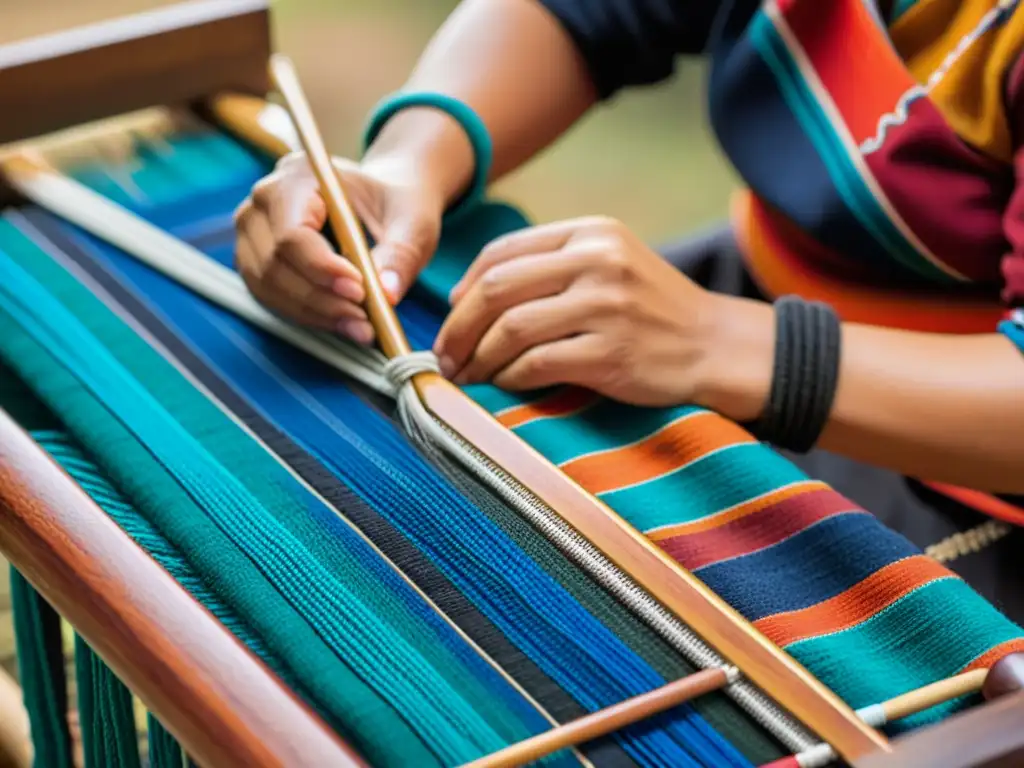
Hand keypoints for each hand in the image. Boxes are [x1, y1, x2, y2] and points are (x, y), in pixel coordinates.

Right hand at [233, 152, 443, 343]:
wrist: (382, 200)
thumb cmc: (394, 203)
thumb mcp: (412, 221)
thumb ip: (401, 254)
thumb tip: (387, 293)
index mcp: (300, 175)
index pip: (293, 232)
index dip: (321, 268)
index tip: (360, 290)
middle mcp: (265, 199)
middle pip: (275, 263)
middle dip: (321, 298)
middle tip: (365, 319)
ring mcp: (254, 230)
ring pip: (268, 285)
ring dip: (314, 313)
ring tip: (360, 326)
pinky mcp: (257, 259)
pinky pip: (271, 296)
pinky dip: (306, 315)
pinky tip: (342, 323)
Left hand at [434, 216, 767, 410]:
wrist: (715, 346)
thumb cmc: (653, 310)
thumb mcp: (611, 264)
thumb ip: (552, 267)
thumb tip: (470, 294)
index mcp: (591, 233)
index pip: (503, 251)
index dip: (466, 286)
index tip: (452, 315)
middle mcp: (597, 261)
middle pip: (498, 288)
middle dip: (458, 326)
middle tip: (444, 354)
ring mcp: (606, 307)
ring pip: (512, 328)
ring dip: (478, 357)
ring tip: (466, 374)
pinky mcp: (611, 353)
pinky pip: (537, 364)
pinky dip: (510, 377)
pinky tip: (505, 384)